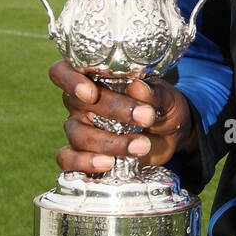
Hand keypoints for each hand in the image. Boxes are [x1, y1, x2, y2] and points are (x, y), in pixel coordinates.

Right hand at [49, 60, 195, 174]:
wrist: (172, 136)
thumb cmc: (163, 107)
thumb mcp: (167, 97)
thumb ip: (155, 93)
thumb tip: (137, 89)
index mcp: (94, 77)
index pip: (63, 71)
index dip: (70, 81)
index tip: (91, 94)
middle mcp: (80, 102)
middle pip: (76, 102)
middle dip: (111, 109)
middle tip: (146, 116)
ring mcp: (80, 128)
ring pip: (78, 134)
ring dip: (109, 143)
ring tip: (141, 146)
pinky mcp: (85, 154)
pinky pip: (68, 159)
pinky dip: (85, 163)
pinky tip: (108, 164)